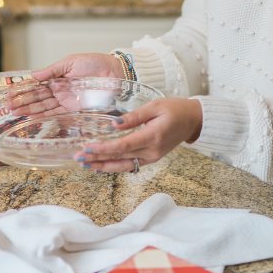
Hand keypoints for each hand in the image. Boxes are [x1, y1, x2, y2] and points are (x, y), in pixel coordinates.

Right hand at [11, 52, 124, 115]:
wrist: (115, 73)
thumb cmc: (96, 64)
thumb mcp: (71, 62)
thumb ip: (52, 70)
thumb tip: (34, 75)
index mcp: (58, 77)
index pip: (37, 84)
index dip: (24, 89)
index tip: (9, 92)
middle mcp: (60, 90)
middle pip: (38, 97)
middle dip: (23, 101)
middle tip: (8, 106)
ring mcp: (66, 101)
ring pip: (44, 107)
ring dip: (29, 110)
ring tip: (15, 112)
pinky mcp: (74, 110)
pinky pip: (56, 114)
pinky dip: (43, 117)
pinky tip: (32, 118)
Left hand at [75, 98, 202, 173]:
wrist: (193, 120)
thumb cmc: (175, 109)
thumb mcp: (155, 106)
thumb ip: (134, 116)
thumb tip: (114, 124)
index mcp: (153, 136)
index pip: (123, 145)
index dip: (104, 148)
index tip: (87, 148)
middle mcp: (152, 151)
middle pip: (120, 157)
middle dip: (97, 158)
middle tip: (79, 158)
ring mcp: (152, 157)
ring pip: (123, 165)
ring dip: (103, 166)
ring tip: (85, 164)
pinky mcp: (152, 158)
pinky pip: (130, 164)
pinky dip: (115, 165)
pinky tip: (102, 165)